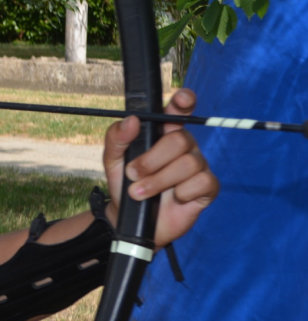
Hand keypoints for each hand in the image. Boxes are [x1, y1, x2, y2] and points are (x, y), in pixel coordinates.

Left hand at [102, 88, 218, 248]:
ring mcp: (198, 165)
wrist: (129, 220)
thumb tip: (131, 120)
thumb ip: (116, 138)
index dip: (183, 102)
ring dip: (159, 181)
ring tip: (140, 193)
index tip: (181, 100)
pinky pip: (202, 182)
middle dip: (152, 160)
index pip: (178, 110)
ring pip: (188, 163)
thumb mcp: (113, 160)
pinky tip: (173, 198)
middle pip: (180, 140)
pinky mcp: (207, 187)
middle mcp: (183, 145)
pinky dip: (182, 193)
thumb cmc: (124, 184)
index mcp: (162, 133)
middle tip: (133, 175)